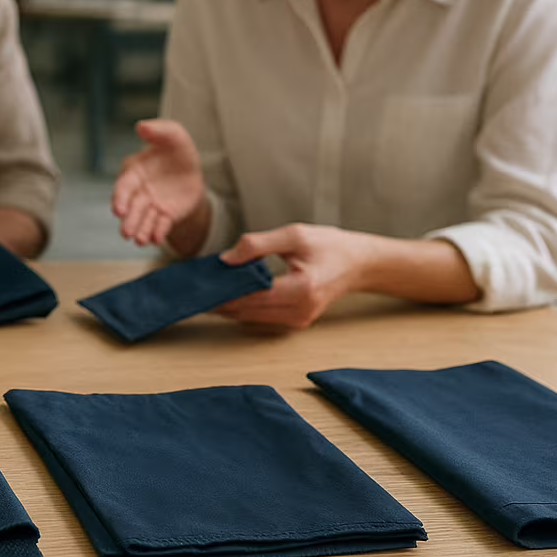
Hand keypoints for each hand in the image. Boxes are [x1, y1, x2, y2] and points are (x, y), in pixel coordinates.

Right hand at [111, 119, 205, 246]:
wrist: (192, 170)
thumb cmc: (176, 150)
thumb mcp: (173, 135)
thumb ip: (158, 130)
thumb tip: (140, 126)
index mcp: (134, 172)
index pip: (123, 187)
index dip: (119, 198)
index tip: (118, 210)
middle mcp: (139, 192)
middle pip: (131, 208)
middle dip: (128, 220)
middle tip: (126, 232)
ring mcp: (151, 206)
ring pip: (143, 220)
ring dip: (139, 230)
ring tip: (139, 240)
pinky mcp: (165, 217)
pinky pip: (160, 226)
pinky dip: (157, 232)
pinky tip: (155, 238)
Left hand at [214, 224, 371, 328]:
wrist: (358, 264)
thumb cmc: (329, 245)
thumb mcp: (294, 235)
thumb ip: (257, 244)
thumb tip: (225, 259)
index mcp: (301, 288)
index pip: (251, 296)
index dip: (223, 291)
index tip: (201, 282)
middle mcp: (300, 310)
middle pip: (247, 311)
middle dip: (221, 299)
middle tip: (197, 285)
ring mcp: (299, 320)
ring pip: (251, 317)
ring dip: (229, 304)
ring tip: (209, 287)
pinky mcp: (296, 322)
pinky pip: (261, 317)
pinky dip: (243, 306)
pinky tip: (230, 293)